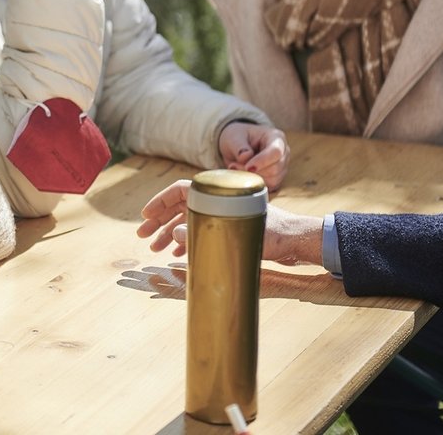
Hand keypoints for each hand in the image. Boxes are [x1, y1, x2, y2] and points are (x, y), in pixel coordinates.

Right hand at [136, 180, 323, 264]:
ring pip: (188, 220)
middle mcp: (218, 201)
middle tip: (142, 236)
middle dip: (159, 221)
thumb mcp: (243, 232)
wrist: (299, 241)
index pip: (181, 190)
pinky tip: (175, 253)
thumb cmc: (277, 233)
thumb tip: (177, 234)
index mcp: (220, 193)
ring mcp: (222, 215)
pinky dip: (185, 241)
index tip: (146, 215)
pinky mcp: (227, 228)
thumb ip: (209, 232)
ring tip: (155, 249)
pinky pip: (199, 231)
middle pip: (180, 206)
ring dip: (170, 234)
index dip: (160, 201)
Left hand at [218, 122, 289, 190]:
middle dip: (255, 171)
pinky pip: (270, 187)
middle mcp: (283, 152)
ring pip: (273, 180)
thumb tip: (245, 157)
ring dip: (254, 179)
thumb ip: (239, 146)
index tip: (248, 167)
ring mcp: (282, 167)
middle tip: (234, 166)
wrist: (236, 145)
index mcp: (276, 137)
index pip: (276, 152)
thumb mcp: (233, 136)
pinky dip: (256, 185)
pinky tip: (244, 177)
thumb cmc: (238, 137)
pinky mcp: (276, 179)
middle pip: (276, 168)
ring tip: (236, 169)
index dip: (262, 161)